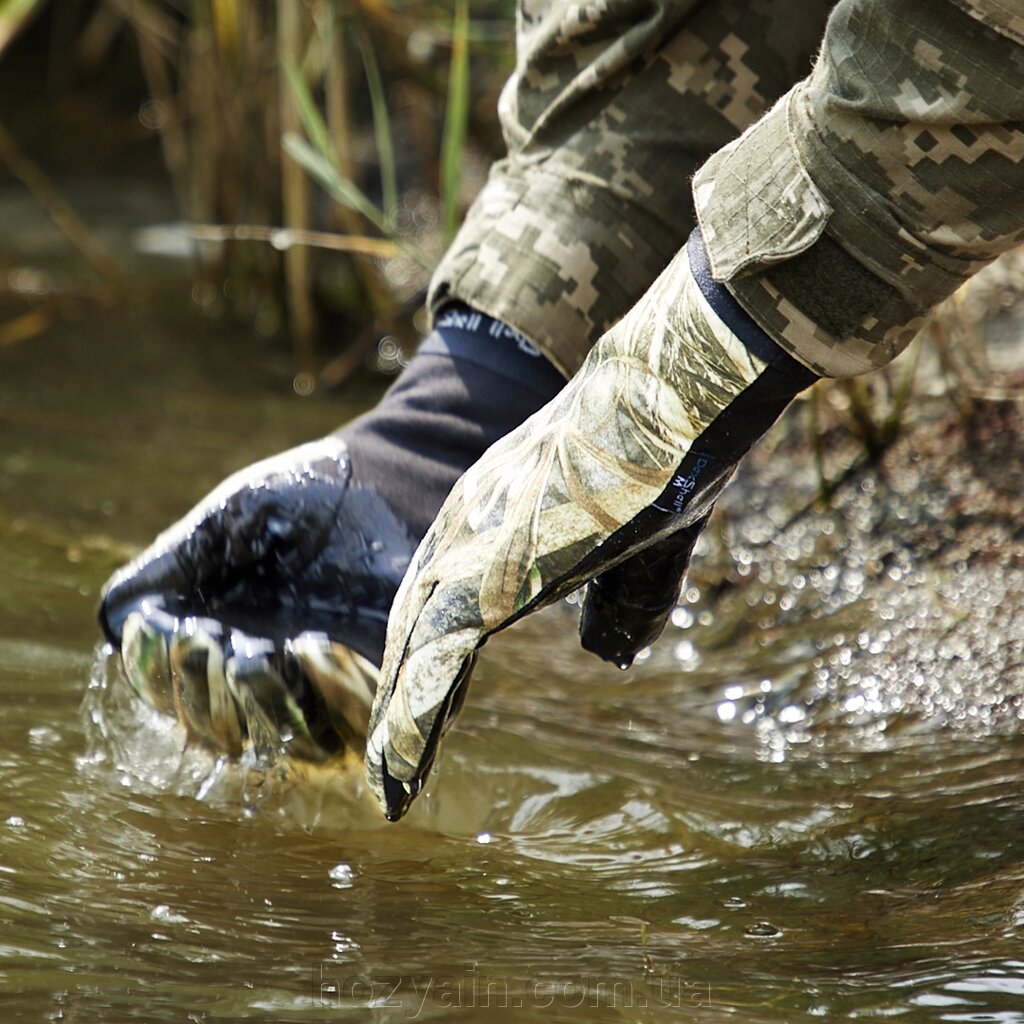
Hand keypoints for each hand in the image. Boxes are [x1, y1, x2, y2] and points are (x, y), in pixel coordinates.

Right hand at [99, 436, 417, 762]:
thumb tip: (114, 621)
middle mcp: (274, 676)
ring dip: (263, 705)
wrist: (383, 479)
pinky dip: (328, 698)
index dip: (162, 676)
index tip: (179, 631)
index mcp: (223, 642)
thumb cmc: (301, 497)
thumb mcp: (224, 524)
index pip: (172, 696)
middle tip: (225, 644)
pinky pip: (359, 727)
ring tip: (263, 651)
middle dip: (210, 697)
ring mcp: (332, 686)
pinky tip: (314, 646)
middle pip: (221, 734)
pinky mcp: (390, 683)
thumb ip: (170, 569)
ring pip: (288, 742)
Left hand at [365, 231, 815, 819]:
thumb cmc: (668, 457)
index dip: (434, 655)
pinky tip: (396, 773)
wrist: (674, 393)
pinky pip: (435, 661)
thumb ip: (624, 601)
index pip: (450, 599)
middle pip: (417, 624)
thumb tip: (607, 658)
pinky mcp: (490, 570)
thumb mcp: (645, 543)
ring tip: (386, 781)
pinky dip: (412, 722)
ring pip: (414, 650)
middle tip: (388, 752)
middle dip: (403, 688)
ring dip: (399, 719)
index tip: (431, 706)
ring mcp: (472, 547)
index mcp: (501, 519)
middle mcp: (469, 528)